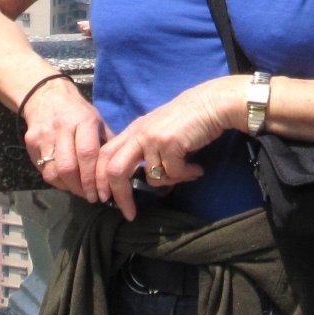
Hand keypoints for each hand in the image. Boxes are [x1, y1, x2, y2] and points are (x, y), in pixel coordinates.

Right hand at [21, 73, 111, 204]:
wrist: (46, 95)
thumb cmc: (77, 111)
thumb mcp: (97, 120)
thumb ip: (106, 142)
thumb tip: (120, 167)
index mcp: (83, 120)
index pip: (88, 153)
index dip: (93, 177)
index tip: (101, 193)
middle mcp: (62, 128)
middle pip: (69, 167)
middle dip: (81, 187)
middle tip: (91, 196)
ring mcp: (43, 136)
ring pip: (53, 172)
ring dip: (68, 188)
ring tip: (80, 192)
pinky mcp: (30, 144)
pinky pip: (43, 170)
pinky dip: (56, 181)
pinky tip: (67, 183)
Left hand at [93, 77, 239, 219]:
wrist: (212, 102)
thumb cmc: (189, 117)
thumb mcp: (159, 129)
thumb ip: (145, 148)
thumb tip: (140, 178)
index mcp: (134, 130)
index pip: (105, 156)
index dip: (101, 180)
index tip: (106, 199)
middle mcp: (139, 133)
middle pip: (115, 170)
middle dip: (120, 196)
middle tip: (129, 212)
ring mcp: (153, 138)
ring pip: (152, 178)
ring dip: (171, 182)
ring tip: (187, 173)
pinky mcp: (169, 143)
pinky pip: (173, 173)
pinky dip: (186, 175)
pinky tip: (196, 168)